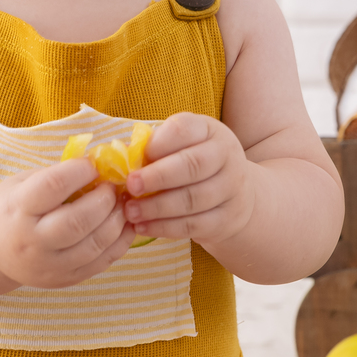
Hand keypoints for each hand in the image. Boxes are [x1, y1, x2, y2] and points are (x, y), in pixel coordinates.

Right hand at [0, 157, 136, 288]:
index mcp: (17, 209)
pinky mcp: (65, 280)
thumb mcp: (22, 183)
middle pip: (78, 221)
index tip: (93, 164)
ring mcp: (49, 266)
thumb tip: (99, 164)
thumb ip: (56, 175)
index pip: (53, 187)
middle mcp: (31, 241)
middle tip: (112, 186)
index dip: (80, 171)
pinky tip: (125, 224)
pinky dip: (120, 242)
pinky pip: (102, 263)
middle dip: (104, 199)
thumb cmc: (10, 207)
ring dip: (117, 220)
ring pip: (94, 245)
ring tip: (122, 204)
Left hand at [123, 113, 254, 245]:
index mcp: (209, 130)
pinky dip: (165, 228)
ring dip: (157, 207)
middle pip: (192, 165)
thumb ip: (155, 148)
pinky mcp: (227, 219)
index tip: (135, 158)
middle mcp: (225, 156)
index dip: (158, 144)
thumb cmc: (193, 163)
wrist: (235, 196)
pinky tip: (143, 227)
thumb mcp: (181, 145)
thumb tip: (121, 157)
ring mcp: (231, 188)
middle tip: (131, 186)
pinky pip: (194, 225)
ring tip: (131, 211)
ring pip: (192, 199)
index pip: (185, 129)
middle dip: (158, 176)